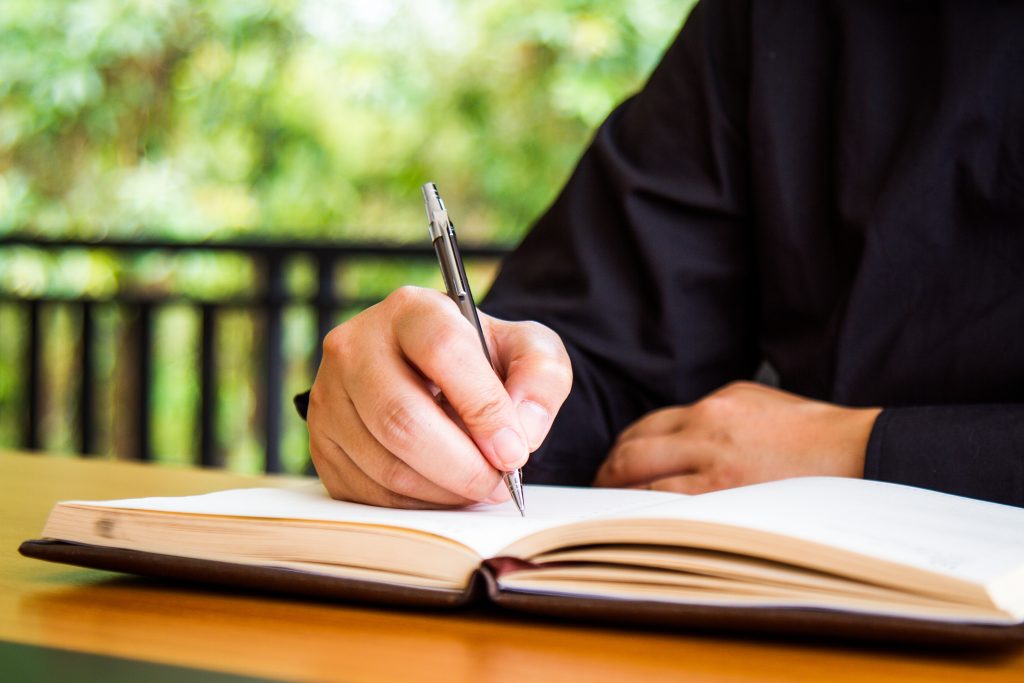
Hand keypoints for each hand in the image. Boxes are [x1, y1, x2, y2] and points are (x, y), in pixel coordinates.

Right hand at [308, 286, 571, 508]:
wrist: (435, 375)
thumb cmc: (482, 361)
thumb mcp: (528, 349)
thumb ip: (541, 378)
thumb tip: (523, 431)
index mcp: (410, 310)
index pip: (442, 351)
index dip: (483, 408)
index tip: (515, 450)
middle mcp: (355, 345)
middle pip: (402, 418)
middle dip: (462, 466)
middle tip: (499, 484)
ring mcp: (330, 395)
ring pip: (385, 464)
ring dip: (442, 492)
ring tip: (477, 488)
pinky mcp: (321, 442)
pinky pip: (366, 492)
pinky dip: (414, 505)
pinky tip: (442, 492)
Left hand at [594, 381, 879, 493]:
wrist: (861, 454)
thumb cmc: (818, 434)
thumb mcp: (762, 404)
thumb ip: (719, 416)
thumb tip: (684, 435)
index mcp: (716, 405)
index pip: (650, 425)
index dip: (625, 447)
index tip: (617, 462)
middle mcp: (706, 428)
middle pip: (633, 449)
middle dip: (608, 470)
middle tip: (599, 489)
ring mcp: (713, 464)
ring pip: (642, 479)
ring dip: (618, 496)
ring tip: (609, 513)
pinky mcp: (725, 495)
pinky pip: (667, 506)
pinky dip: (643, 514)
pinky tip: (634, 526)